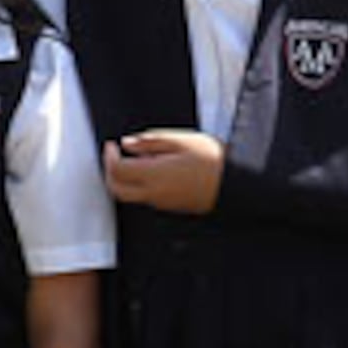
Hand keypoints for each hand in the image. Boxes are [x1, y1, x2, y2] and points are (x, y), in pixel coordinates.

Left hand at [104, 129, 222, 213]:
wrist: (238, 184)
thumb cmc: (213, 160)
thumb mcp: (181, 141)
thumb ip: (150, 141)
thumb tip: (128, 144)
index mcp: (154, 175)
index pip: (117, 170)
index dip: (109, 156)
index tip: (111, 145)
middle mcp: (154, 193)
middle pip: (116, 189)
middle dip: (109, 172)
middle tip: (113, 156)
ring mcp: (162, 203)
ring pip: (129, 196)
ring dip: (122, 180)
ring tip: (134, 160)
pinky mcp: (171, 207)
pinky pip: (144, 198)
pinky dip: (137, 186)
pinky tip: (150, 170)